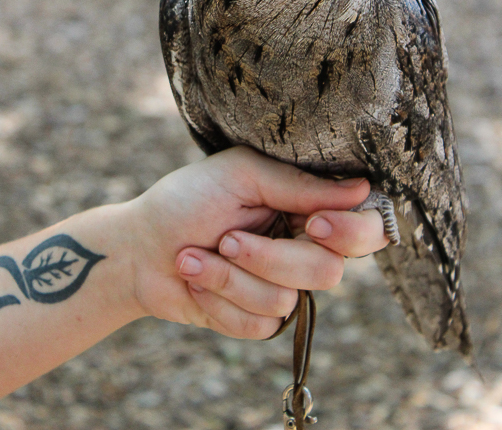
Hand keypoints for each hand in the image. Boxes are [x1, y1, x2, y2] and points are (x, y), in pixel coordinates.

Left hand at [127, 146, 387, 337]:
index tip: (315, 223)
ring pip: (286, 301)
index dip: (350, 233)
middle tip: (226, 238)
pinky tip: (195, 280)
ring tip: (192, 256)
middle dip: (268, 258)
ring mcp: (280, 286)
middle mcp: (301, 247)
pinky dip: (218, 300)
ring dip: (228, 277)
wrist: (137, 248)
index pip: (363, 229)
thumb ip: (297, 185)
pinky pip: (259, 325)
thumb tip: (362, 190)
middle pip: (327, 271)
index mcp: (305, 207)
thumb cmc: (186, 199)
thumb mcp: (239, 175)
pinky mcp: (256, 319)